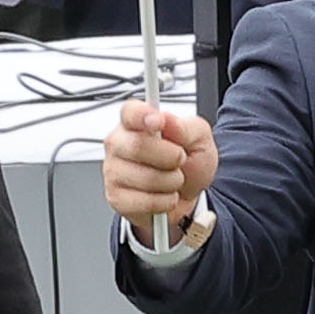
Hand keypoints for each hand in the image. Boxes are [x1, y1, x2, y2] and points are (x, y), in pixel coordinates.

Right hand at [102, 97, 215, 228]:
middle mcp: (119, 144)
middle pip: (138, 146)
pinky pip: (145, 201)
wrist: (191, 195)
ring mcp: (113, 171)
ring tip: (172, 178)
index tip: (158, 122)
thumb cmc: (191, 163)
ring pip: (145, 178)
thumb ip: (187, 127)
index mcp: (137, 124)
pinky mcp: (116, 197)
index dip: (142, 115)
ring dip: (172, 182)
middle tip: (179, 159)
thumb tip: (167, 119)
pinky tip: (163, 194)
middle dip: (171, 157)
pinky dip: (165, 201)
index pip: (130, 112)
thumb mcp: (200, 140)